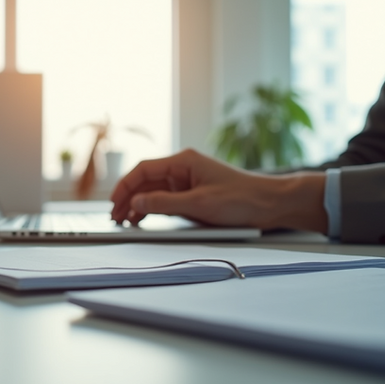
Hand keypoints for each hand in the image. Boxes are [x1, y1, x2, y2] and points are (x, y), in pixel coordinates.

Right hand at [109, 149, 327, 232]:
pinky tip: (143, 219)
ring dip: (138, 205)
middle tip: (114, 217)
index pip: (144, 170)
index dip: (125, 186)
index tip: (114, 202)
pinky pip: (166, 200)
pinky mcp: (193, 195)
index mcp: (183, 162)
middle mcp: (183, 169)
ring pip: (153, 192)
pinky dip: (152, 209)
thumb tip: (136, 202)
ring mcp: (188, 182)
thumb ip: (164, 203)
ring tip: (124, 221)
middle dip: (128, 198)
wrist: (271, 204)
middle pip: (145, 181)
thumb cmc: (241, 198)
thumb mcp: (199, 203)